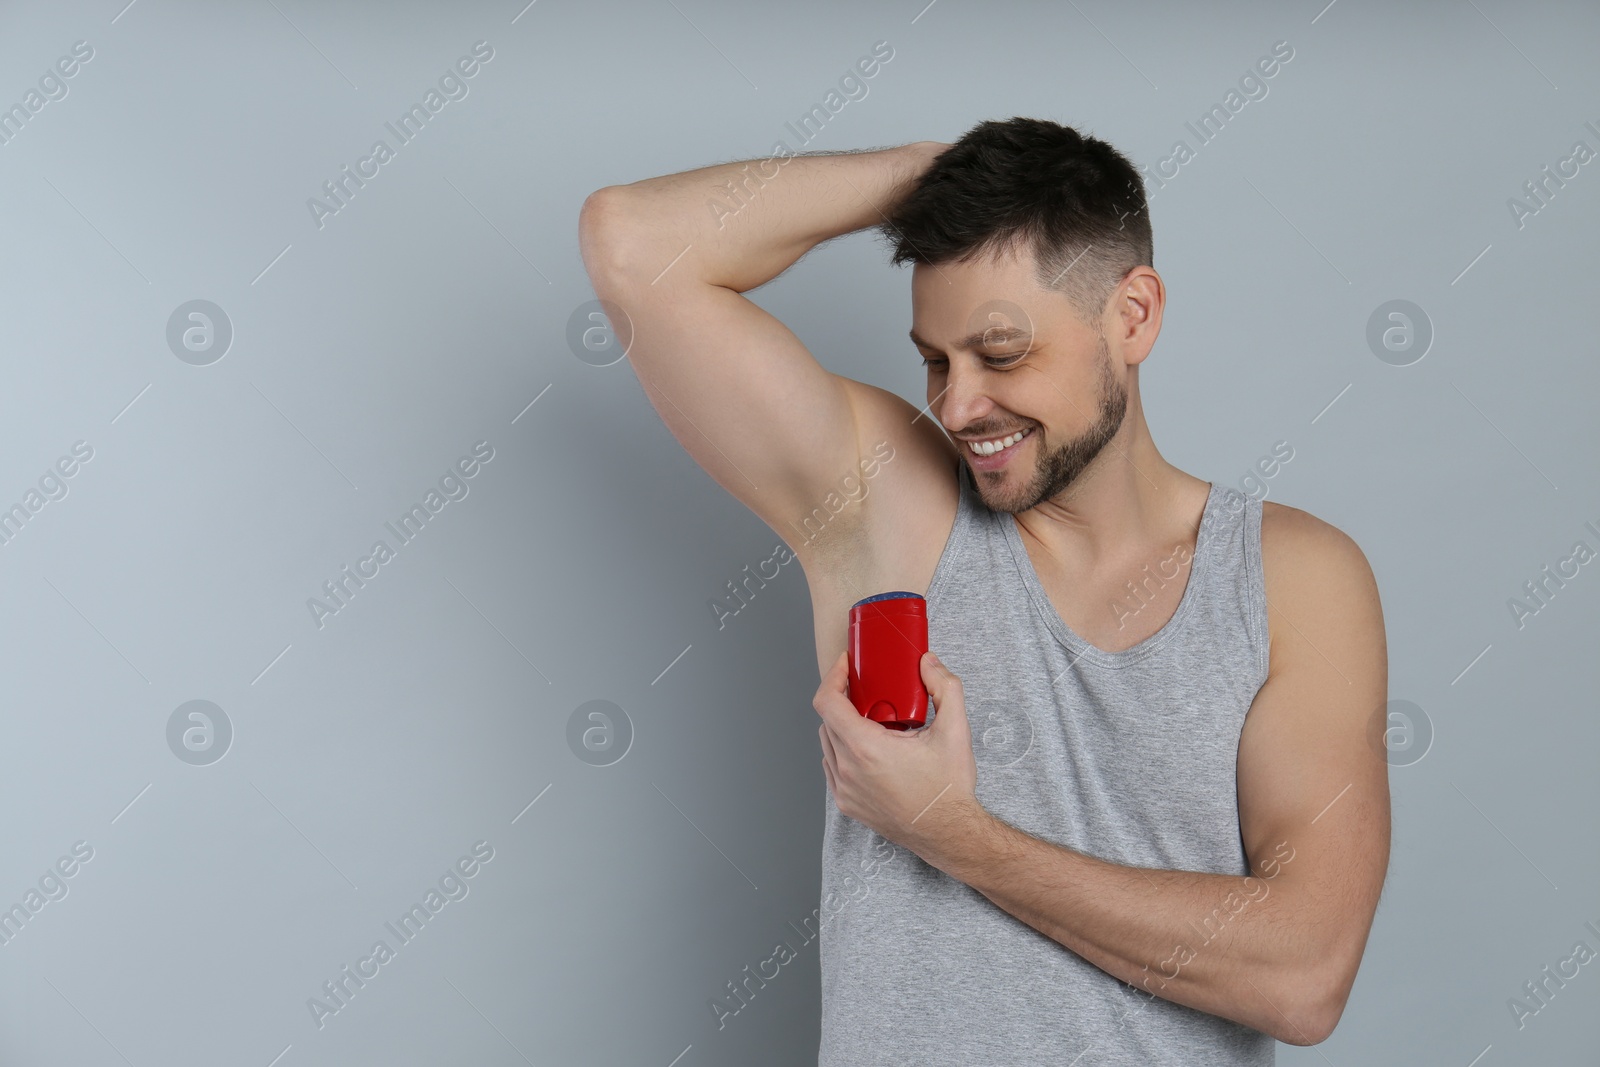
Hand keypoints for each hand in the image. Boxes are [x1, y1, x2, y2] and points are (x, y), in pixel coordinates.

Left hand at [814, 648, 983, 860]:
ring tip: (871, 720)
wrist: (948, 833)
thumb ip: (945, 687)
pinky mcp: (847, 804)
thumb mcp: (956, 731)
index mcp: (866, 748)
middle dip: (844, 699)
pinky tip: (867, 749)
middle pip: (828, 719)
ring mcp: (844, 789)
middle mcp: (848, 769)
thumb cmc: (948, 788)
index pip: (827, 702)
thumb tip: (928, 662)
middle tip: (868, 691)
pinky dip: (842, 751)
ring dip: (841, 725)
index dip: (832, 677)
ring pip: (827, 743)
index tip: (845, 666)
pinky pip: (832, 766)